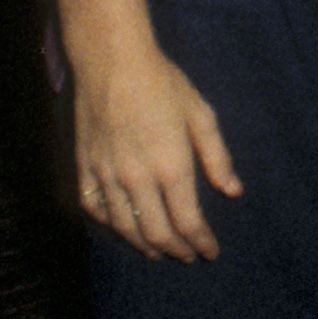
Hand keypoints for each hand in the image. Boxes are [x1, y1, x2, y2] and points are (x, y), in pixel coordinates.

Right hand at [73, 44, 239, 261]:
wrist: (111, 62)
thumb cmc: (163, 84)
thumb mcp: (201, 115)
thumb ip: (217, 157)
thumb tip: (233, 191)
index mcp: (171, 166)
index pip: (188, 221)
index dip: (202, 242)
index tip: (211, 252)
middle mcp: (137, 179)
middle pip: (156, 233)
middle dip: (176, 250)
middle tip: (188, 256)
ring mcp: (107, 175)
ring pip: (124, 227)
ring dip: (144, 245)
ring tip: (158, 252)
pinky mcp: (84, 168)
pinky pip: (95, 209)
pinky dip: (111, 225)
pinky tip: (122, 227)